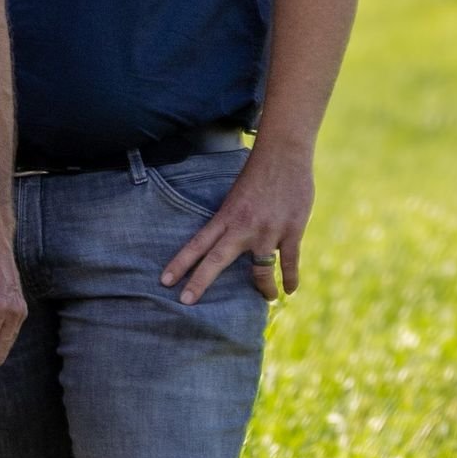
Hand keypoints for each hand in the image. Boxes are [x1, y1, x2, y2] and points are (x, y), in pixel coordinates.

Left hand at [163, 141, 314, 303]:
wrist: (284, 155)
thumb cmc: (257, 174)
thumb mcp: (235, 197)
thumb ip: (231, 221)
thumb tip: (228, 240)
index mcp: (225, 217)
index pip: (196, 244)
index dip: (179, 264)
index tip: (165, 282)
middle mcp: (243, 227)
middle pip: (217, 260)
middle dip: (200, 282)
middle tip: (186, 302)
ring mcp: (268, 231)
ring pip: (260, 269)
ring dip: (263, 288)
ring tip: (265, 299)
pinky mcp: (292, 231)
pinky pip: (290, 261)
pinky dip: (291, 278)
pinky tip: (290, 290)